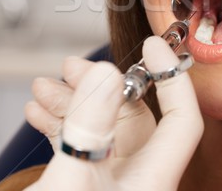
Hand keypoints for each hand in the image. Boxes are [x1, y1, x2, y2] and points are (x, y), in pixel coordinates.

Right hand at [25, 36, 202, 189]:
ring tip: (42, 87)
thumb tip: (106, 72)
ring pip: (103, 133)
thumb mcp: (67, 182)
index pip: (183, 122)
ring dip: (74, 105)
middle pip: (134, 120)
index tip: (152, 45)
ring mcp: (113, 187)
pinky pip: (84, 151)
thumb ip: (87, 128)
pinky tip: (38, 114)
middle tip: (69, 66)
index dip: (174, 78)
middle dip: (101, 86)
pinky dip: (63, 128)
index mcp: (151, 183)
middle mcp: (139, 183)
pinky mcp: (88, 190)